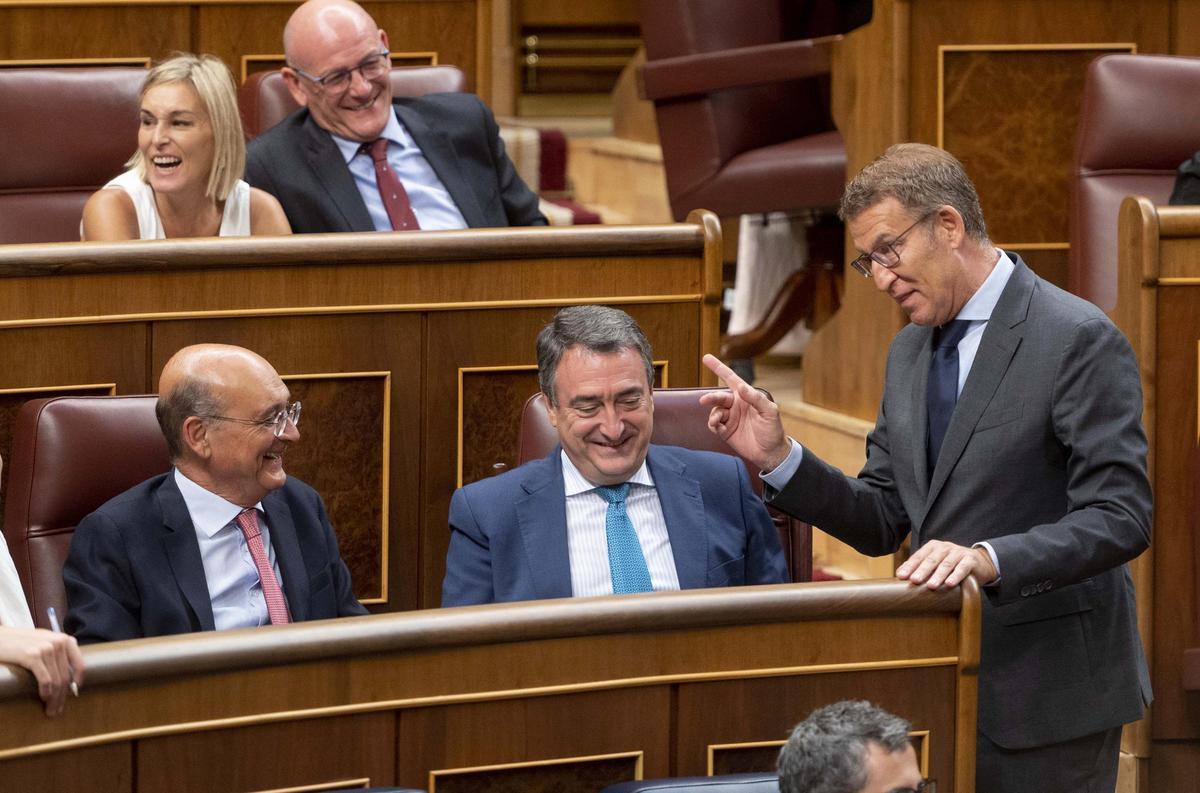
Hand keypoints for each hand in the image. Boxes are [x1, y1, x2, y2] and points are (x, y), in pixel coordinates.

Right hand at [0, 627, 84, 716]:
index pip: (79, 664)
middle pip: (66, 676)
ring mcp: (46, 648)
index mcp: (64, 639)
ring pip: (57, 681)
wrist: (0, 638)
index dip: (78, 680)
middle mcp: (58, 642)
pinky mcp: (33, 656)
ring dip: (54, 699)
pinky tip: (44, 698)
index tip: (74, 692)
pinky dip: (46, 692)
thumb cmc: (20, 642)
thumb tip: (70, 676)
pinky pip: (45, 680)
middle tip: (57, 710)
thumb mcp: (44, 641)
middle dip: (63, 696)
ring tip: (51, 710)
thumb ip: (57, 652)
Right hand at [700, 354, 790, 471]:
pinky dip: (712, 424)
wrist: (770, 453)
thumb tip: (742, 387)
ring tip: (717, 421)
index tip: (706, 358)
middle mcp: (736, 405)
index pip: (731, 379)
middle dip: (711, 397)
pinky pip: (713, 424)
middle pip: (719, 396)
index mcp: (746, 397)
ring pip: (715, 411)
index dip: (719, 368)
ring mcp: (730, 418)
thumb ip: (756, 399)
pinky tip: (717, 427)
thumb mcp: (770, 412)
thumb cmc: (773, 430)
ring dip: (713, 414)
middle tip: (704, 400)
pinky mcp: (725, 430)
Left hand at [896, 540, 997, 590]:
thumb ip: (920, 567)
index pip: (919, 556)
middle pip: (931, 560)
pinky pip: (962, 568)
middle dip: (922, 570)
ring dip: (938, 575)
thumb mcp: (935, 564)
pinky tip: (950, 584)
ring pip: (946, 564)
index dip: (910, 566)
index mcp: (933, 547)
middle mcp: (944, 547)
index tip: (901, 577)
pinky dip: (956, 575)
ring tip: (931, 586)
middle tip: (914, 580)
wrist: (979, 563)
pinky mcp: (970, 560)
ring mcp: (958, 552)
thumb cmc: (951, 565)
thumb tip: (899, 575)